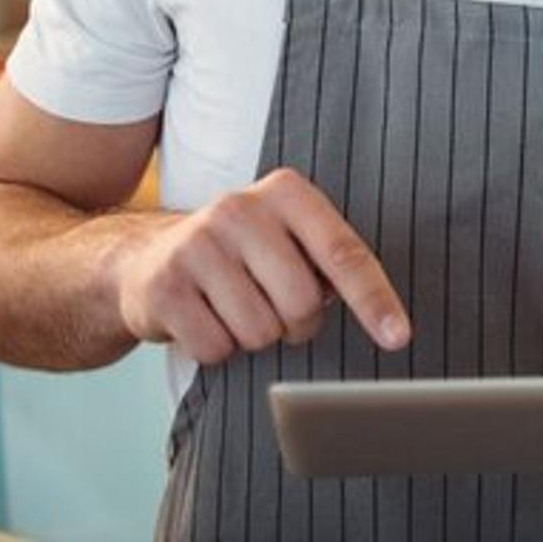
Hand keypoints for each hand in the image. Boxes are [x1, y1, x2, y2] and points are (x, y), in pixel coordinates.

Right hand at [115, 167, 409, 365]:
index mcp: (285, 192)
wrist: (144, 259)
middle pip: (302, 302)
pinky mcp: (164, 285)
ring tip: (232, 308)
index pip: (343, 251)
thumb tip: (383, 321)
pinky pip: (216, 348)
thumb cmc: (238, 256)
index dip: (374, 299)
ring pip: (260, 331)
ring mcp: (197, 244)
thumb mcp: (287, 239)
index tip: (398, 337)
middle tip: (274, 308)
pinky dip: (216, 349)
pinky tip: (202, 319)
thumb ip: (330, 263)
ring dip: (254, 337)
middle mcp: (239, 208)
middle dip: (297, 324)